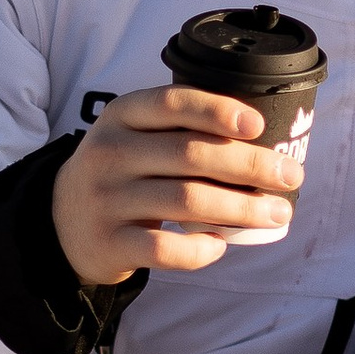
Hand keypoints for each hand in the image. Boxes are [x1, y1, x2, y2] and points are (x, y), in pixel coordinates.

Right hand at [51, 85, 299, 283]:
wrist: (63, 221)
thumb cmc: (124, 171)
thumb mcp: (136, 135)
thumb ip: (182, 129)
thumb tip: (264, 143)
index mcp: (121, 115)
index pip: (172, 104)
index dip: (218, 111)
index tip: (258, 126)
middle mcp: (109, 153)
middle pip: (190, 155)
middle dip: (250, 166)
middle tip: (291, 177)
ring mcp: (106, 200)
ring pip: (186, 202)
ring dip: (241, 209)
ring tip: (277, 214)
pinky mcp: (109, 243)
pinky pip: (165, 249)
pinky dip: (200, 249)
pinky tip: (222, 245)